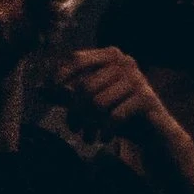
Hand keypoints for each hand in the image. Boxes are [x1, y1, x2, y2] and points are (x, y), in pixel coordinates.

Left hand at [53, 46, 182, 165]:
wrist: (156, 134)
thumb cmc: (121, 113)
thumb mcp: (92, 103)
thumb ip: (67, 95)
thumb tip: (37, 89)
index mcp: (109, 55)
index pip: (76, 59)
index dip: (59, 75)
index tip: (48, 92)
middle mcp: (124, 60)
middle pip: (85, 85)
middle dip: (75, 111)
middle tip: (72, 128)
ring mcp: (136, 78)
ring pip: (98, 102)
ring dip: (89, 124)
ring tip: (87, 138)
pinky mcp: (146, 98)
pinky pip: (115, 115)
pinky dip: (106, 130)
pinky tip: (104, 139)